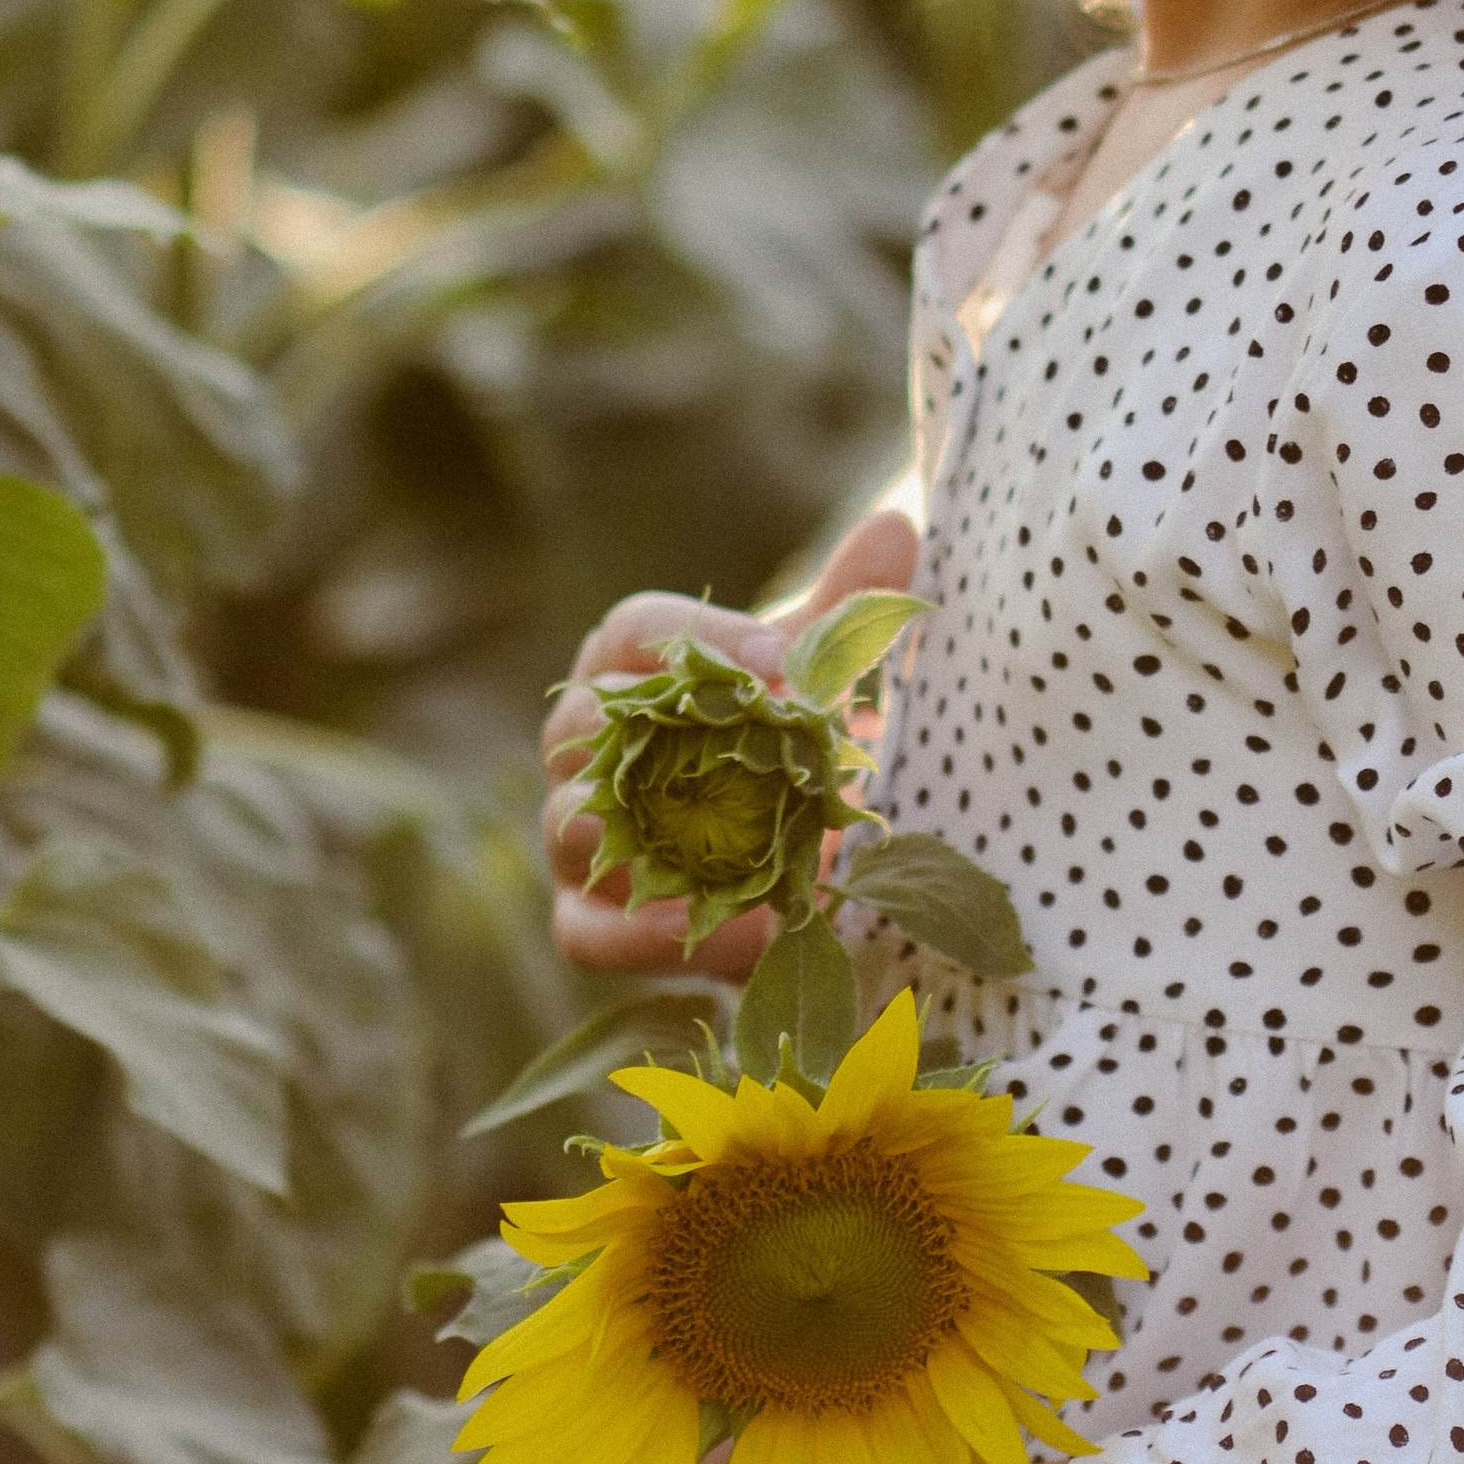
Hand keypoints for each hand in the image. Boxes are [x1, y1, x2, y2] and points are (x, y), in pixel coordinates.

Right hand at [542, 507, 921, 980]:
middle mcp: (578, 747)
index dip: (702, 641)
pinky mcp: (581, 921)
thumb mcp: (807, 682)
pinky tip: (746, 933)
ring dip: (666, 843)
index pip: (632, 631)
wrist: (758, 858)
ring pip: (577, 828)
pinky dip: (657, 937)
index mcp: (623, 669)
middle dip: (669, 740)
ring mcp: (567, 837)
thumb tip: (896, 526)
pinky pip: (591, 933)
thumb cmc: (770, 745)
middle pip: (581, 725)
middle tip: (767, 757)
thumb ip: (842, 617)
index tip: (781, 663)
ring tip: (755, 857)